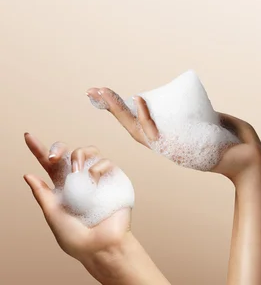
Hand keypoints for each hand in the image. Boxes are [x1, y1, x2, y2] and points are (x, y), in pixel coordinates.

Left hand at [22, 133, 131, 262]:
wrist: (101, 244)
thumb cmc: (76, 236)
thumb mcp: (52, 214)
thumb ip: (42, 194)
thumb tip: (27, 174)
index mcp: (62, 187)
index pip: (49, 165)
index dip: (38, 150)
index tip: (27, 136)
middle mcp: (79, 179)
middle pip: (68, 153)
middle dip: (59, 148)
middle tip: (54, 158)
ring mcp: (97, 177)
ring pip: (88, 151)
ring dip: (79, 156)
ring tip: (77, 172)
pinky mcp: (113, 178)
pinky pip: (105, 162)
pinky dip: (98, 167)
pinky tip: (94, 180)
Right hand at [85, 89, 260, 182]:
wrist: (252, 160)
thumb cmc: (236, 142)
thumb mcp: (214, 121)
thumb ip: (199, 113)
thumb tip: (191, 104)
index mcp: (174, 138)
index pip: (143, 123)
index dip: (124, 110)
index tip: (107, 95)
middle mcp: (169, 145)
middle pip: (132, 126)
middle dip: (112, 108)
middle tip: (92, 91)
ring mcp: (173, 149)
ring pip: (139, 130)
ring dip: (120, 110)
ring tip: (103, 93)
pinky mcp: (182, 150)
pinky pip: (158, 134)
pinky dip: (146, 118)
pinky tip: (137, 99)